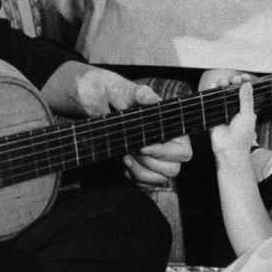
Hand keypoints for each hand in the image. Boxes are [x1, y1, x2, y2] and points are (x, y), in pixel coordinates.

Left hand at [41, 62, 191, 188]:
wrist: (89, 100)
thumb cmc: (109, 91)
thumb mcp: (121, 89)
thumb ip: (138, 94)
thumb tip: (150, 99)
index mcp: (169, 125)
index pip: (182, 151)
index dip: (165, 153)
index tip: (142, 146)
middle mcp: (166, 142)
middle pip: (173, 168)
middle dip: (151, 163)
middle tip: (132, 149)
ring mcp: (154, 156)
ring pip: (161, 178)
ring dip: (142, 171)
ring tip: (125, 156)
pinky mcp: (140, 164)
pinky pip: (146, 182)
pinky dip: (135, 176)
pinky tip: (123, 163)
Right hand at [197, 73, 257, 168]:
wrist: (229, 149)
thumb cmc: (242, 136)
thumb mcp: (248, 115)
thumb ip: (246, 99)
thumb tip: (247, 84)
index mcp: (245, 108)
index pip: (245, 91)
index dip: (244, 83)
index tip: (245, 77)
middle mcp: (234, 108)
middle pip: (232, 89)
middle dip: (233, 81)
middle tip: (234, 79)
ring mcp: (223, 110)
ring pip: (221, 93)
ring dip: (222, 84)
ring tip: (224, 82)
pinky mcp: (213, 113)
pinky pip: (211, 100)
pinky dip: (211, 92)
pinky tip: (214, 87)